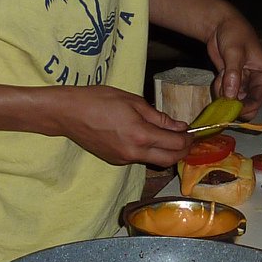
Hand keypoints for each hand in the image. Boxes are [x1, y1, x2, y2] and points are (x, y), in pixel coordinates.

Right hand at [54, 87, 192, 166]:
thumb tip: (179, 126)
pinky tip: (147, 139)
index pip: (175, 144)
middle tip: (186, 139)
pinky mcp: (116, 161)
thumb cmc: (99, 100)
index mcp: (141, 135)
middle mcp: (134, 152)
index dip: (188, 139)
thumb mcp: (133, 101)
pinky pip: (140, 159)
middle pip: (169, 160)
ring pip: (155, 161)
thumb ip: (159, 117)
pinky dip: (149, 151)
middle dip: (182, 151)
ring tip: (168, 137)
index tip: (192, 132)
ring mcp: (124, 159)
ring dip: (166, 152)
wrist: (69, 113)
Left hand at [205, 13, 261, 116]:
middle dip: (232, 102)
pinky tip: (220, 75)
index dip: (244, 108)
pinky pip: (226, 95)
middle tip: (222, 91)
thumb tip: (231, 96)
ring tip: (221, 76)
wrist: (221, 25)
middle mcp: (256, 83)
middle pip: (246, 105)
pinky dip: (220, 89)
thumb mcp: (234, 52)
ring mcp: (244, 84)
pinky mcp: (232, 82)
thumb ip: (233, 74)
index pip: (257, 101)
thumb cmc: (234, 34)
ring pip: (234, 101)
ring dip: (224, 93)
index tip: (229, 109)